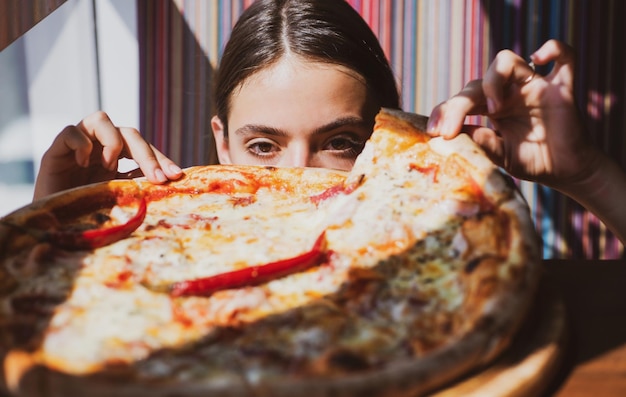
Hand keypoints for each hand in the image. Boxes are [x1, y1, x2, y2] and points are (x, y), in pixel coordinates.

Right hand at [34, 111, 183, 199]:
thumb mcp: (119, 200)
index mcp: (118, 157)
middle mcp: (100, 146)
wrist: (52, 224)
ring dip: (112, 142)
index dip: (161, 159)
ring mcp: (79, 145)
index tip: (176, 175)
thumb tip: (169, 183)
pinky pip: (71, 131)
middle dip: (147, 155)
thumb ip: (137, 187)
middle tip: (157, 179)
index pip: (144, 148)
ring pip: (101, 119)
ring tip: (109, 167)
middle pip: (129, 133)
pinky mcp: (56, 149)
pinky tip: (82, 164)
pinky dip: (81, 144)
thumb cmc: (87, 213)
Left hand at [427, 39, 601, 191]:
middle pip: (477, 83)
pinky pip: (564, 56)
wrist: (565, 172)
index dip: (444, 112)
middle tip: (448, 131)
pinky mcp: (562, 88)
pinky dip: (554, 48)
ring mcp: (533, 87)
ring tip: (493, 109)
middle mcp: (509, 93)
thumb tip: (454, 135)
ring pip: (506, 61)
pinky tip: (539, 58)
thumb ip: (481, 144)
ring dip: (493, 80)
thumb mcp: (500, 157)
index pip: (461, 100)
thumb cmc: (531, 162)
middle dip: (458, 106)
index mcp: (491, 107)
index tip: (434, 133)